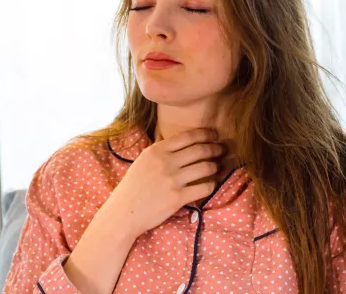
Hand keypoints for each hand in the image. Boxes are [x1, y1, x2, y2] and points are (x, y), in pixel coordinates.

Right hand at [107, 128, 226, 236]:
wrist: (125, 211)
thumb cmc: (134, 185)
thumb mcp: (144, 160)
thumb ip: (161, 150)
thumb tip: (181, 141)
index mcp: (157, 150)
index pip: (188, 136)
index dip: (205, 134)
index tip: (214, 134)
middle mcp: (166, 162)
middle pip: (200, 150)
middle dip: (215, 148)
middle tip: (221, 149)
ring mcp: (172, 180)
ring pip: (205, 167)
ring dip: (215, 166)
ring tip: (217, 167)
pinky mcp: (177, 198)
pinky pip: (204, 188)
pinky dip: (211, 184)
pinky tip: (211, 184)